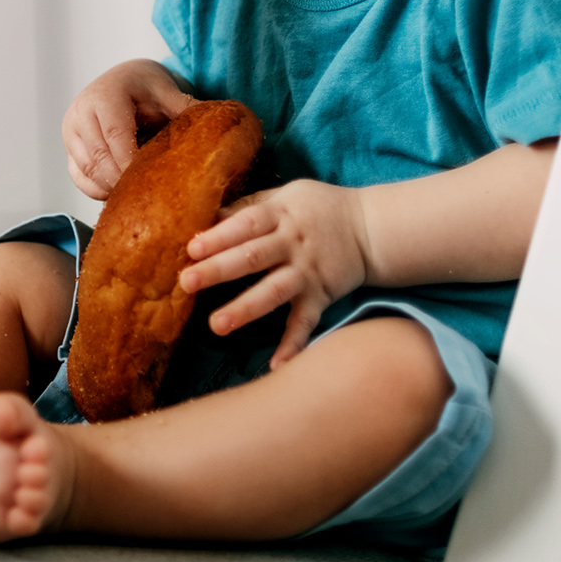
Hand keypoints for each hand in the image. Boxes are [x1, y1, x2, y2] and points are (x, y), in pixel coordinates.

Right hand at [61, 60, 195, 199]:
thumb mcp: (167, 92)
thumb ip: (186, 109)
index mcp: (104, 96)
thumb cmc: (144, 87)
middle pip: (99, 158)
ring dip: (111, 188)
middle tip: (149, 199)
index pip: (115, 136)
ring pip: (87, 171)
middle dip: (123, 181)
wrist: (123, 80)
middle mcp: (80, 112)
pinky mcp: (68, 149)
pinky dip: (99, 190)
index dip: (131, 163)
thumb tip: (215, 130)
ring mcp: (70, 132)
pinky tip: (120, 194)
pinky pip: (79, 178)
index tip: (152, 183)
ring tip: (138, 198)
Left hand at [179, 180, 372, 367]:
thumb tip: (209, 217)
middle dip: (219, 270)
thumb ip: (250, 207)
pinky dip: (294, 344)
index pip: (246, 224)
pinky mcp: (321, 296)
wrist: (373, 228)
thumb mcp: (287, 196)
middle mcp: (292, 244)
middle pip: (252, 257)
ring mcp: (307, 272)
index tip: (191, 248)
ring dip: (246, 308)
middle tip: (187, 283)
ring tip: (217, 325)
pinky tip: (276, 365)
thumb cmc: (320, 209)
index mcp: (280, 215)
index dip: (219, 236)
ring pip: (274, 291)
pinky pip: (306, 322)